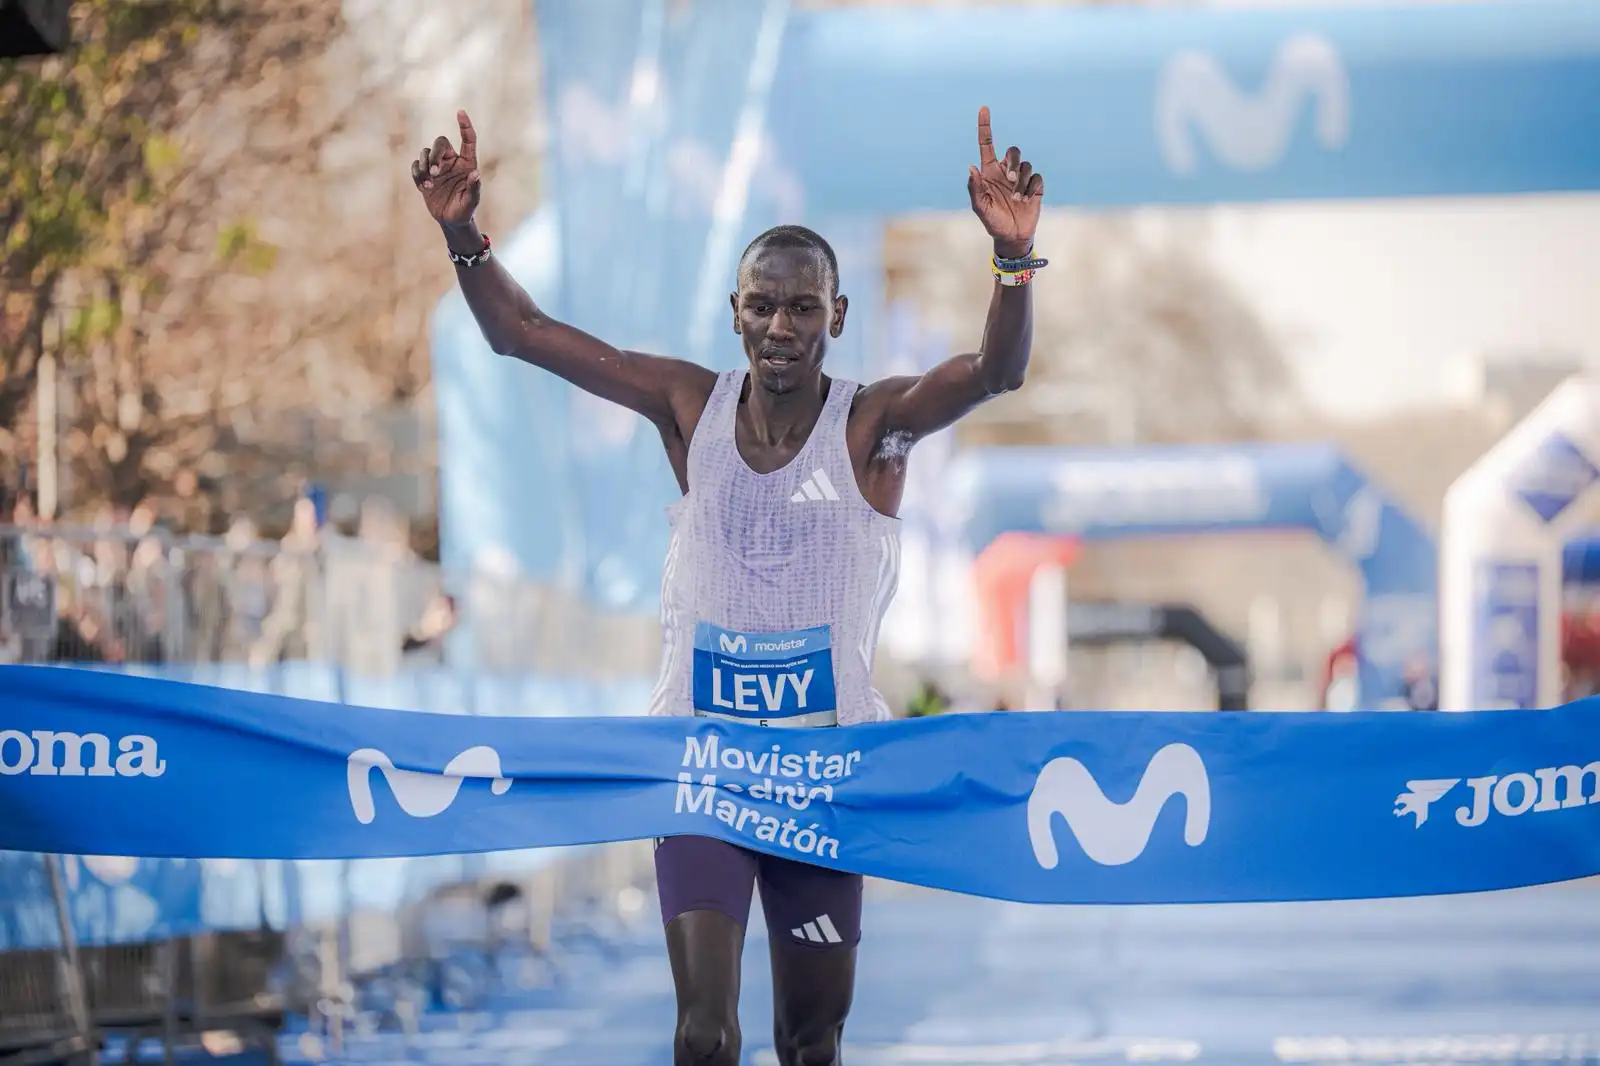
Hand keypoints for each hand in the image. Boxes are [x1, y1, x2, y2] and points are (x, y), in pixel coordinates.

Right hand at [412, 110, 481, 228]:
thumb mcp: (472, 201)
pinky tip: (423, 187)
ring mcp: (437, 166)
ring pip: (425, 153)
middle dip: (435, 155)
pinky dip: (416, 174)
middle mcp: (451, 161)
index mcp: (467, 163)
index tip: (461, 112)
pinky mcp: (424, 175)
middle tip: (434, 172)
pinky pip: (415, 165)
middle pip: (440, 143)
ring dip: (424, 167)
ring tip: (429, 185)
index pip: (468, 140)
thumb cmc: (465, 210)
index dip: (465, 126)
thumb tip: (475, 174)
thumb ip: (473, 188)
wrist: (451, 221)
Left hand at [966, 106, 1043, 258]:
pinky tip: (1027, 200)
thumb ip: (974, 188)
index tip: (983, 108)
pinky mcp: (1035, 186)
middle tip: (1010, 179)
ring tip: (1017, 198)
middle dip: (1013, 161)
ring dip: (1021, 181)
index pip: (987, 144)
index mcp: (989, 172)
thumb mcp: (979, 207)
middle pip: (1013, 151)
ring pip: (1026, 164)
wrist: (1012, 237)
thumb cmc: (992, 221)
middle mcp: (1006, 171)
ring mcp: (1021, 178)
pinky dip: (1031, 188)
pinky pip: (1037, 178)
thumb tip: (971, 167)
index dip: (985, 127)